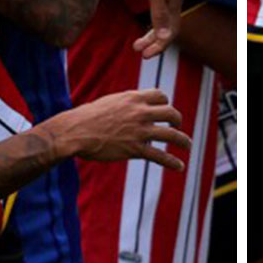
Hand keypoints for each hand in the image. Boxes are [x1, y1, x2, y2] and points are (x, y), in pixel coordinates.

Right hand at [47, 88, 191, 170]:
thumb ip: (125, 104)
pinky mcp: (135, 149)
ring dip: (183, 140)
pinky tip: (179, 166)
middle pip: (170, 113)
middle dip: (177, 120)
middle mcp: (140, 112)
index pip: (160, 96)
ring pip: (171, 135)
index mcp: (133, 98)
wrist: (75, 132)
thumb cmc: (86, 117)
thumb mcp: (109, 102)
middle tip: (177, 126)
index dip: (165, 103)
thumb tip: (130, 106)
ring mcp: (139, 131)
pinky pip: (160, 156)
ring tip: (187, 145)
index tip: (164, 110)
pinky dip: (172, 162)